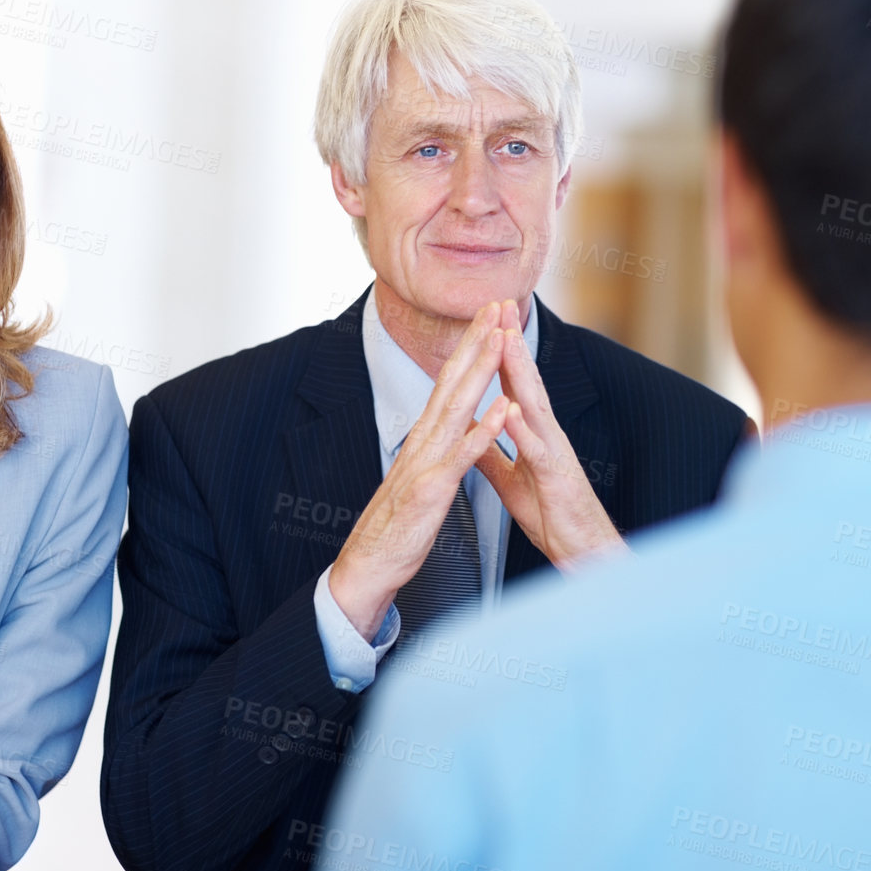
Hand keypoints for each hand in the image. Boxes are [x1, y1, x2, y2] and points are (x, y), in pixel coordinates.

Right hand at [330, 304, 511, 638]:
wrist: (368, 566)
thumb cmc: (398, 526)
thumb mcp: (421, 477)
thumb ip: (436, 448)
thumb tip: (450, 424)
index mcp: (425, 438)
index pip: (450, 383)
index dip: (471, 348)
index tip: (491, 317)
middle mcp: (423, 441)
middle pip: (453, 381)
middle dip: (477, 341)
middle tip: (498, 304)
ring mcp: (424, 462)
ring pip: (456, 408)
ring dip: (480, 371)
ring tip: (501, 338)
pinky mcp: (429, 489)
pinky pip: (460, 456)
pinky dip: (482, 430)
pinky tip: (501, 408)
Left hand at [475, 300, 625, 570]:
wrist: (582, 551)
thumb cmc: (552, 515)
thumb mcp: (512, 481)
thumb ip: (494, 454)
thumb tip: (473, 434)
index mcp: (534, 435)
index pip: (515, 384)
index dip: (500, 352)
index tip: (488, 319)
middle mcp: (546, 435)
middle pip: (527, 381)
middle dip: (512, 342)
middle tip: (500, 305)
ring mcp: (554, 454)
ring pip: (534, 405)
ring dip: (520, 371)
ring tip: (506, 338)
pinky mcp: (555, 479)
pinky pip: (536, 451)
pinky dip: (521, 430)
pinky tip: (508, 408)